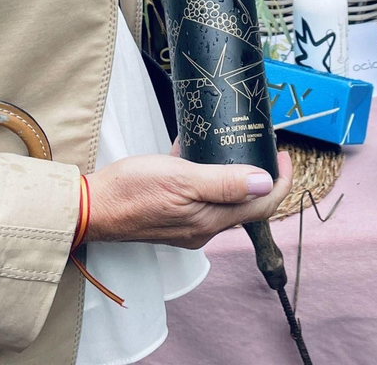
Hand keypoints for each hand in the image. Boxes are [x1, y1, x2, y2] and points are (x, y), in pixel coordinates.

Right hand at [85, 150, 293, 248]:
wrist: (91, 208)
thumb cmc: (132, 191)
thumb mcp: (181, 178)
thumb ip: (224, 182)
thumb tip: (264, 182)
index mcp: (211, 221)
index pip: (263, 205)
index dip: (281, 181)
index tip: (284, 156)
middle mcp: (203, 229)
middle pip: (246, 205)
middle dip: (260, 178)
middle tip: (262, 148)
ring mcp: (187, 227)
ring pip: (224, 201)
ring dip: (234, 177)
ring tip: (231, 147)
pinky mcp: (171, 220)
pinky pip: (202, 199)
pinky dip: (207, 179)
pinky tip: (194, 156)